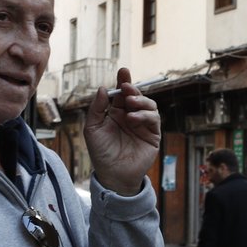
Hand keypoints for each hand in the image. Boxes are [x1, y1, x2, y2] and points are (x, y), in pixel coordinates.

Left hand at [84, 68, 160, 195]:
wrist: (112, 175)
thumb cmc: (101, 153)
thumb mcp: (92, 129)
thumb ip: (96, 109)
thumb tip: (102, 89)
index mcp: (117, 113)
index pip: (122, 93)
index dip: (124, 82)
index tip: (123, 71)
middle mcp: (131, 117)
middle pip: (137, 97)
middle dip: (133, 89)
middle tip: (127, 87)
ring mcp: (143, 126)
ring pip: (149, 106)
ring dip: (141, 101)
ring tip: (130, 104)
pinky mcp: (153, 135)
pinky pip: (154, 120)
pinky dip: (145, 115)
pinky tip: (133, 118)